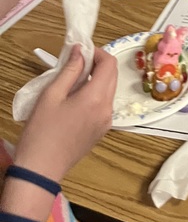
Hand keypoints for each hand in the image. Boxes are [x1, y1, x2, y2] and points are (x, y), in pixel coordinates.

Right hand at [14, 46, 116, 181]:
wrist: (40, 171)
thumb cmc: (41, 132)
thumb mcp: (51, 96)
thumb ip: (69, 70)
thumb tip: (80, 51)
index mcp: (96, 98)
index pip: (110, 64)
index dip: (98, 53)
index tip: (82, 52)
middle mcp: (107, 109)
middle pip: (112, 76)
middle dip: (98, 65)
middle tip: (76, 65)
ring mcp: (106, 122)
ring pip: (109, 91)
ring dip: (97, 81)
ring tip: (73, 84)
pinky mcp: (101, 132)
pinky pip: (104, 106)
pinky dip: (95, 96)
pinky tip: (75, 101)